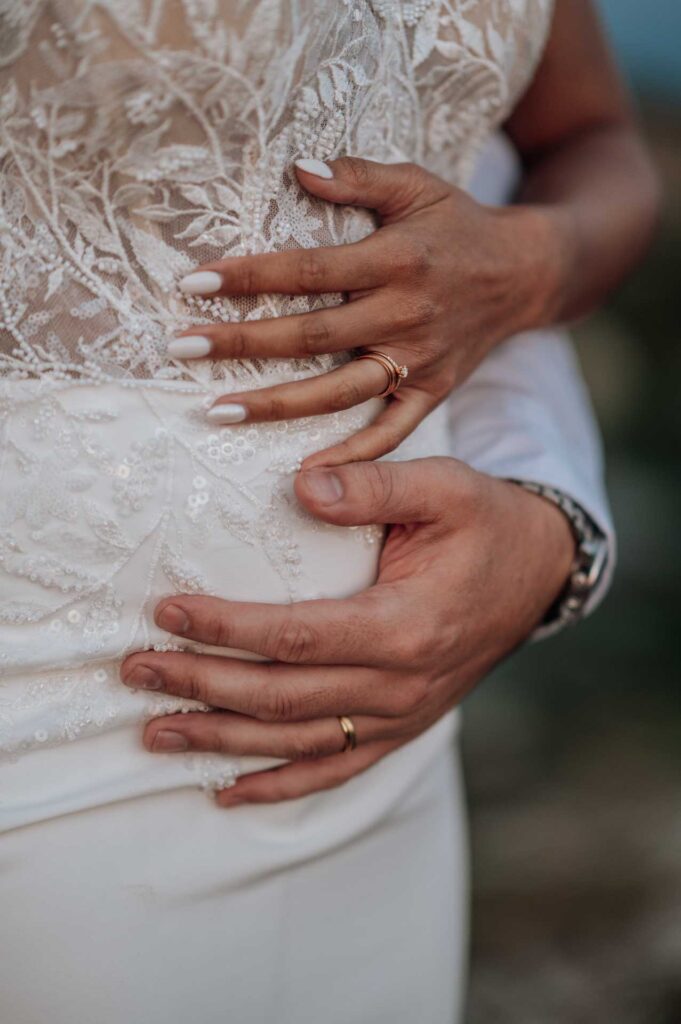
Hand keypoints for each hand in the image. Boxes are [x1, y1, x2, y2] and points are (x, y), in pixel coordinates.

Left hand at [120, 458, 573, 804]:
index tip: (167, 611)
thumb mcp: (444, 487)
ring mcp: (402, 715)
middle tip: (137, 671)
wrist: (539, 572)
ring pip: (297, 742)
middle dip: (202, 686)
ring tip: (156, 731)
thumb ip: (374, 485)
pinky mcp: (401, 727)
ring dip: (222, 740)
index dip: (227, 629)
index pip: (297, 636)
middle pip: (283, 697)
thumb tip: (302, 486)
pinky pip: (334, 768)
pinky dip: (279, 785)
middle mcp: (401, 685)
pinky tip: (226, 789)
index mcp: (407, 626)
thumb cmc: (486, 524)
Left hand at [172, 157, 558, 465]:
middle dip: (241, 343)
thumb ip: (358, 177)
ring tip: (216, 411)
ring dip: (276, 405)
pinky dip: (351, 455)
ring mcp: (419, 361)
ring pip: (339, 391)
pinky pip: (390, 432)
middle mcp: (405, 314)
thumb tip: (296, 166)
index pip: (306, 271)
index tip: (191, 283)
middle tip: (181, 348)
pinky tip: (303, 472)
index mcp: (395, 259)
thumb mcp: (417, 184)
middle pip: (310, 336)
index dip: (248, 277)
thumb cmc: (458, 224)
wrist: (525, 273)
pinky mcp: (433, 393)